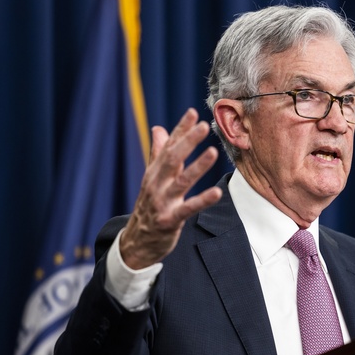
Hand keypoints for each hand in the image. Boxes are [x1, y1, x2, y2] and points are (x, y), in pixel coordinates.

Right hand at [120, 108, 222, 268]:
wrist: (137, 241)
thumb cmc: (149, 207)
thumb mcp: (152, 179)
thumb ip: (158, 154)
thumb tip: (159, 128)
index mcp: (154, 172)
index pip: (168, 146)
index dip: (180, 130)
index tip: (193, 113)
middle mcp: (156, 184)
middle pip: (172, 159)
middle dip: (188, 142)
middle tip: (204, 127)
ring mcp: (162, 202)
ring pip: (181, 181)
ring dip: (197, 167)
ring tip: (213, 152)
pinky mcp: (169, 220)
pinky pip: (187, 209)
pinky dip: (202, 200)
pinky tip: (217, 193)